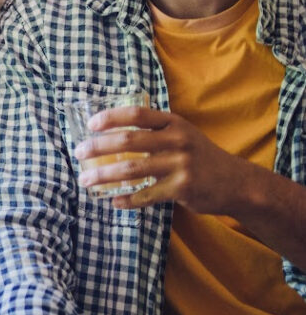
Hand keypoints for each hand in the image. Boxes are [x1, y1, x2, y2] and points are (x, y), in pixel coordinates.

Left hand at [74, 105, 246, 212]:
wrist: (235, 182)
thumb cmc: (199, 156)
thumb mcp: (181, 134)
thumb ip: (154, 130)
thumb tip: (112, 133)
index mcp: (173, 122)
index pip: (137, 113)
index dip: (111, 117)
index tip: (91, 124)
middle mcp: (177, 140)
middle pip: (129, 140)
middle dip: (98, 147)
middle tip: (79, 153)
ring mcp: (180, 165)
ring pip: (132, 169)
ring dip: (104, 175)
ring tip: (86, 180)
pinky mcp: (182, 189)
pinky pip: (146, 195)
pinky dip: (127, 199)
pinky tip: (112, 201)